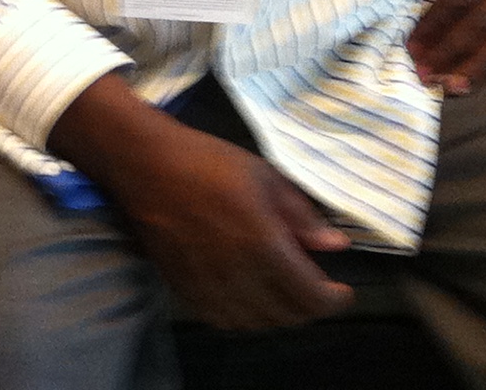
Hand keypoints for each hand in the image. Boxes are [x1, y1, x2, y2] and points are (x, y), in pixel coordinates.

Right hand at [52, 77, 351, 331]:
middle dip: (309, 307)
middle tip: (314, 289)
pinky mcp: (183, 287)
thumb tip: (335, 246)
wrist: (143, 163)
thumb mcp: (265, 177)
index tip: (342, 291)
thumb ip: (302, 217)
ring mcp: (207, 285)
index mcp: (263, 245)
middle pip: (287, 315)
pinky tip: (248, 299)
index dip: (334, 300)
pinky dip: (245, 318)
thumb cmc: (207, 162)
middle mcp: (237, 274)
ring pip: (256, 323)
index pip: (311, 296)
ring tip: (283, 294)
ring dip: (278, 315)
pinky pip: (223, 320)